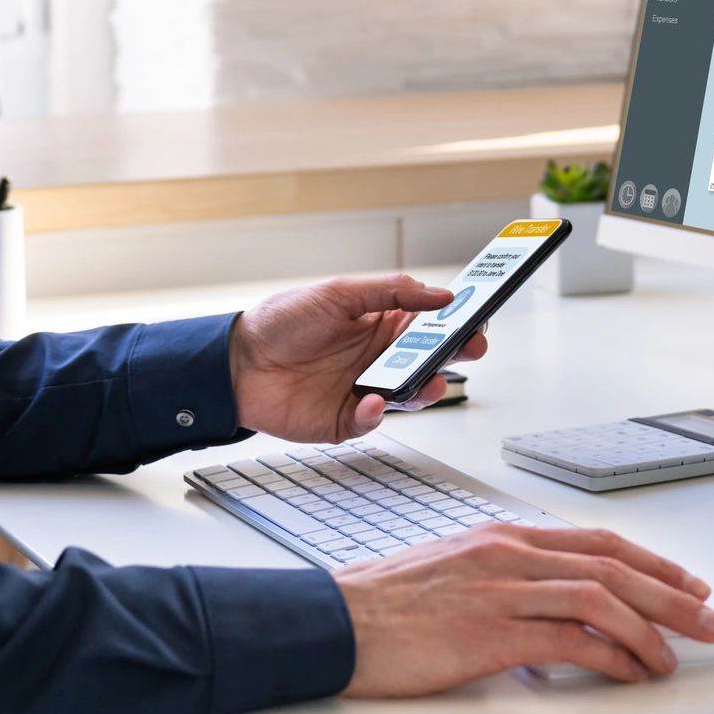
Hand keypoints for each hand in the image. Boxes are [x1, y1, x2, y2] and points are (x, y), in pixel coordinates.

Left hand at [228, 273, 488, 442]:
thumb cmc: (282, 322)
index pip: (430, 322)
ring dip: (425, 389)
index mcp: (381, 323)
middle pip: (430, 359)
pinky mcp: (345, 419)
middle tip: (470, 348)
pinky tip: (371, 401)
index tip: (478, 317)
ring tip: (431, 382)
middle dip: (454, 354)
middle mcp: (378, 357)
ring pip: (410, 394)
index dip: (456, 321)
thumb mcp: (338, 293)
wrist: (235, 363)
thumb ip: (391, 292)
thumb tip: (440, 294)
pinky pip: (372, 421)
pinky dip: (376, 413)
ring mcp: (365, 389)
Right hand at [336, 523, 713, 693]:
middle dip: (672, 594)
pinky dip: (613, 657)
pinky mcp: (492, 632)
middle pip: (614, 566)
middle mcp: (510, 554)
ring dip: (653, 627)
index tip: (687, 583)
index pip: (598, 543)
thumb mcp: (454, 572)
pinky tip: (632, 672)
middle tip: (712, 617)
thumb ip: (506, 580)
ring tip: (680, 653)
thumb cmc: (384, 605)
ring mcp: (502, 590)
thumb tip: (551, 607)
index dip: (652, 563)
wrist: (333, 622)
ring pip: (603, 598)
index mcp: (503, 537)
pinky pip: (572, 640)